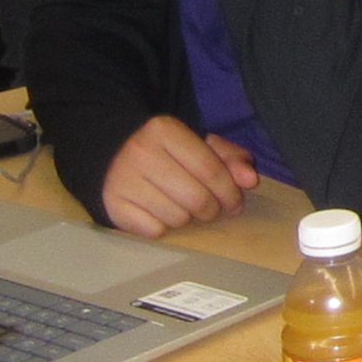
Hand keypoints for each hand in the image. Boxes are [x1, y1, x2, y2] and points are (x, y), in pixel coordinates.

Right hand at [99, 115, 259, 236]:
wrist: (111, 153)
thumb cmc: (166, 151)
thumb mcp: (198, 144)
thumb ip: (229, 157)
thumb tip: (250, 179)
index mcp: (165, 131)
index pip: (211, 170)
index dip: (230, 192)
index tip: (235, 203)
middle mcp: (141, 153)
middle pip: (196, 198)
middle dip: (212, 210)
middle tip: (212, 209)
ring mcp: (123, 180)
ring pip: (176, 218)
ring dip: (187, 219)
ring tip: (183, 207)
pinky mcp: (112, 205)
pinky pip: (153, 231)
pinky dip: (163, 227)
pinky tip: (160, 213)